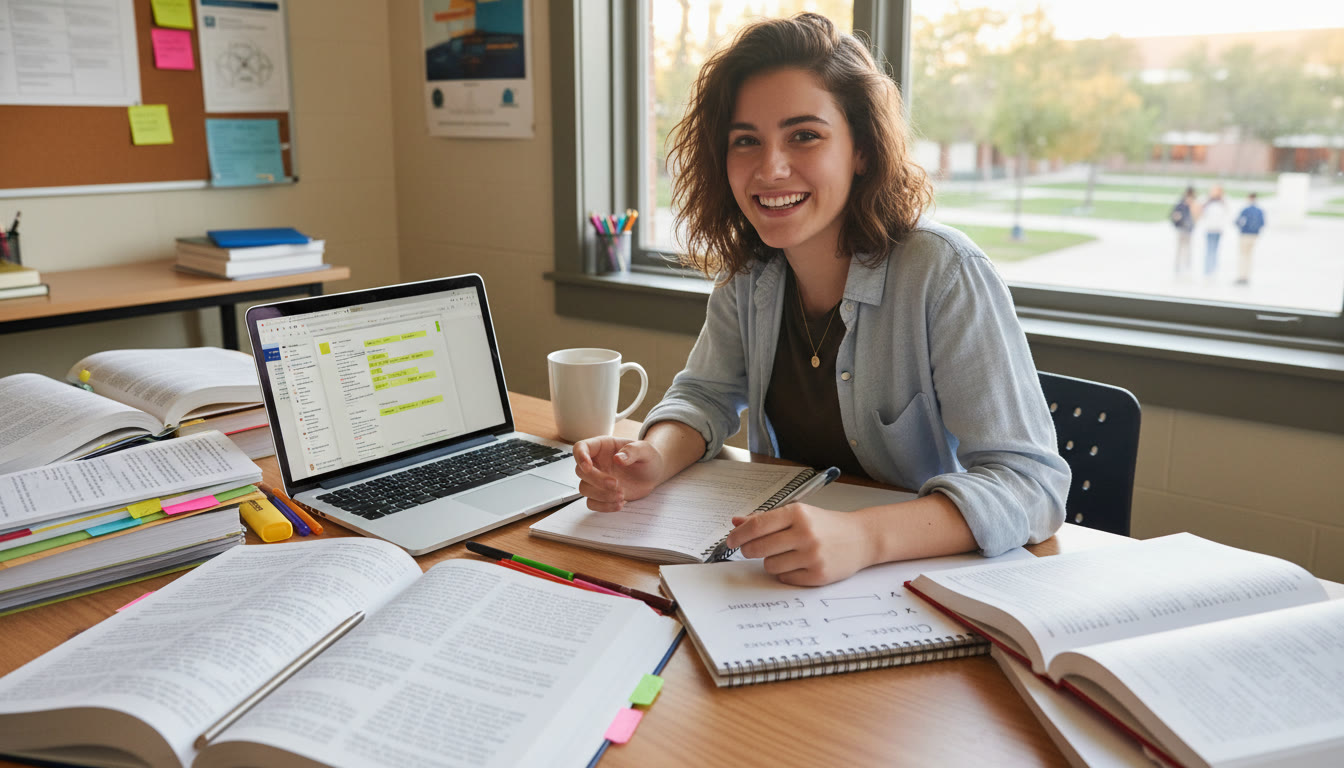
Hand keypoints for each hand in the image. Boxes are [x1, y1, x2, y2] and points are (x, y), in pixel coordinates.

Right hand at [572, 436, 666, 511]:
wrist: (653, 473)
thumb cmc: (647, 457)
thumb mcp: (645, 450)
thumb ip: (632, 451)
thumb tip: (618, 458)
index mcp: (602, 446)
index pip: (580, 447)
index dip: (580, 456)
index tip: (588, 467)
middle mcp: (596, 462)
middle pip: (580, 471)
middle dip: (597, 480)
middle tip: (616, 484)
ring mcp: (597, 479)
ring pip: (584, 489)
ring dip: (601, 495)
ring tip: (622, 495)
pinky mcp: (601, 494)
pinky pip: (592, 503)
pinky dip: (604, 506)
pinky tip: (620, 503)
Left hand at [725, 503, 875, 585]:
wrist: (861, 538)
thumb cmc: (826, 525)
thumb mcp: (798, 514)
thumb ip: (766, 519)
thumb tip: (736, 522)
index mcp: (797, 514)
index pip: (757, 526)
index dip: (738, 536)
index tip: (730, 541)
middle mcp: (805, 533)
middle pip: (758, 548)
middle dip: (749, 551)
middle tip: (751, 550)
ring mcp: (812, 556)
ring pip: (770, 565)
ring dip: (771, 562)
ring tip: (785, 555)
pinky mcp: (818, 575)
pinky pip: (785, 578)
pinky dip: (786, 573)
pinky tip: (797, 564)